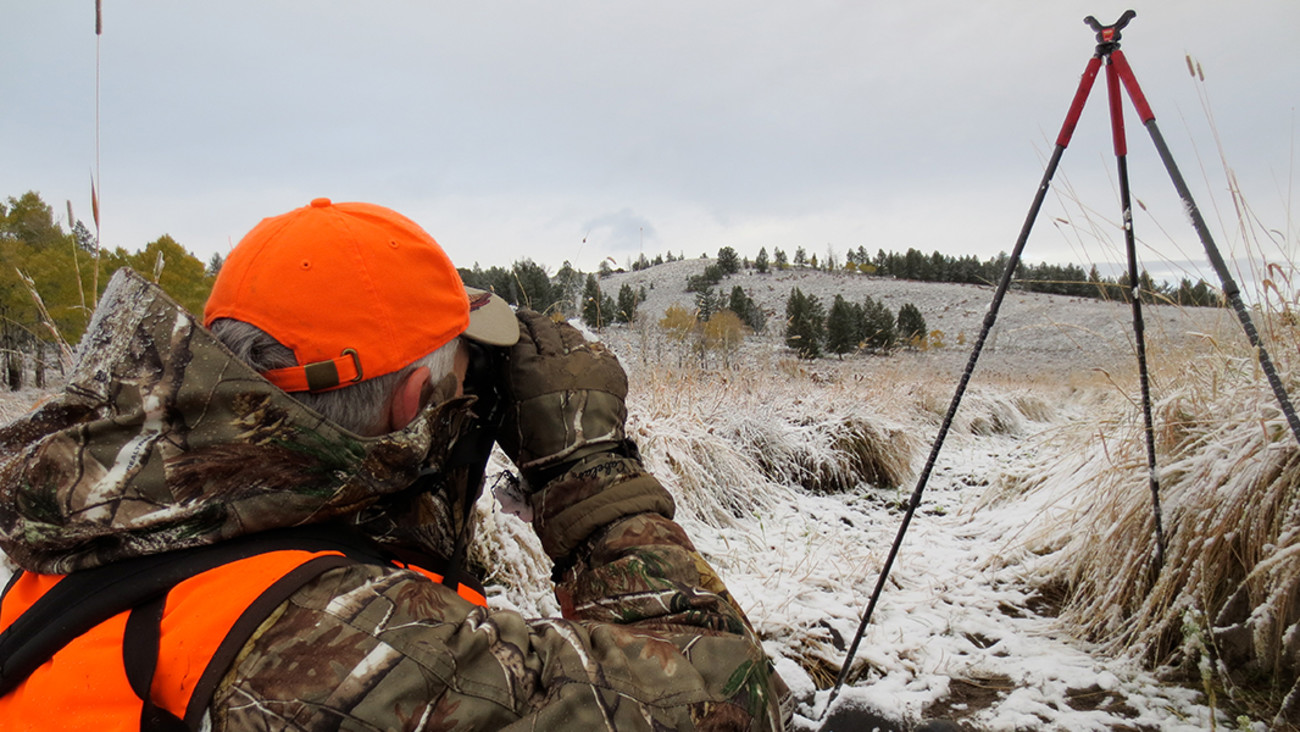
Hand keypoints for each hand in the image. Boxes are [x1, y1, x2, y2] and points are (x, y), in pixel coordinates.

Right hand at [497, 310, 628, 478]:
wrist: (581, 465)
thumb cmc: (537, 449)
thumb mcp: (505, 417)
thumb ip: (501, 388)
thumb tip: (497, 367)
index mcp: (528, 371)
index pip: (519, 335)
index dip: (513, 325)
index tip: (511, 321)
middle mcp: (558, 361)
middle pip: (544, 328)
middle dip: (533, 321)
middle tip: (527, 319)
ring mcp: (587, 363)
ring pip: (571, 334)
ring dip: (559, 331)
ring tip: (555, 332)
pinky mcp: (610, 371)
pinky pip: (596, 349)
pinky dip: (585, 349)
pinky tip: (579, 352)